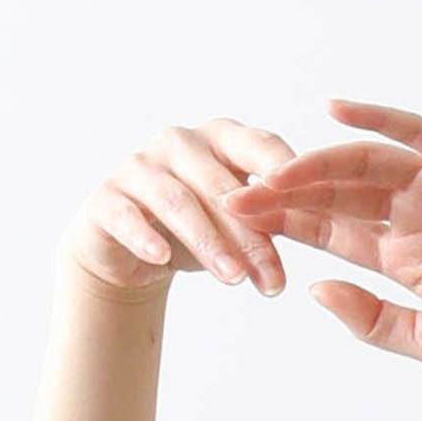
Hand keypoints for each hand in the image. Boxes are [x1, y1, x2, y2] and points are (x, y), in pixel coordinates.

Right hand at [58, 117, 300, 301]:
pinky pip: (127, 216)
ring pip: (179, 203)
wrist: (135, 253)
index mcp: (221, 140)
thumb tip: (314, 229)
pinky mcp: (107, 198)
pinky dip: (145, 237)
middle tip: (276, 279)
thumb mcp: (242, 225)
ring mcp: (139, 167)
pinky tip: (163, 259)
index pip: (259, 146)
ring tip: (235, 280)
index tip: (312, 205)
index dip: (284, 173)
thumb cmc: (200, 230)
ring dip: (209, 243)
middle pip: (222, 187)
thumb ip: (273, 221)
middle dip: (252, 236)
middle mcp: (179, 143)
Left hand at [222, 98, 421, 371]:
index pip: (333, 236)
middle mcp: (418, 218)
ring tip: (272, 171)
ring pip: (364, 165)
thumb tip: (314, 289)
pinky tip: (331, 112)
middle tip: (234, 194)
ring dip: (316, 164)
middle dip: (286, 194)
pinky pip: (415, 131)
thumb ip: (374, 320)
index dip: (287, 227)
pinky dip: (376, 116)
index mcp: (407, 262)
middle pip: (337, 197)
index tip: (237, 225)